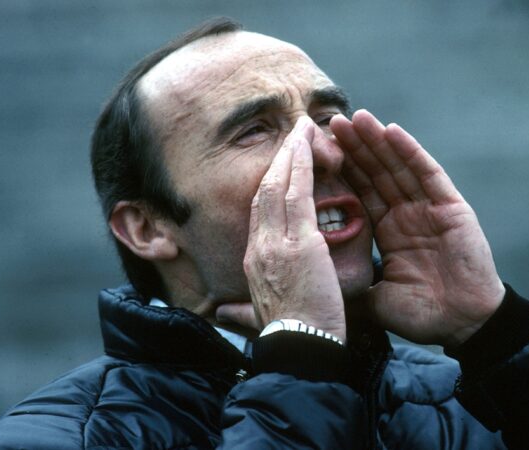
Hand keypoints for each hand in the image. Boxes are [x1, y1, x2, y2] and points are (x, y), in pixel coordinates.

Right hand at [216, 117, 346, 341]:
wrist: (300, 352)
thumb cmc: (290, 337)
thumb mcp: (258, 318)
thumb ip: (241, 310)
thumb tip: (220, 312)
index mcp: (252, 261)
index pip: (258, 211)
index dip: (269, 183)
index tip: (281, 165)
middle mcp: (258, 246)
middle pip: (264, 190)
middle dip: (278, 159)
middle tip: (293, 133)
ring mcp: (276, 242)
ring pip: (278, 184)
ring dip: (290, 152)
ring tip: (302, 128)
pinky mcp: (299, 243)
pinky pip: (298, 193)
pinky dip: (302, 165)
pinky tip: (309, 143)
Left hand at [331, 110, 503, 346]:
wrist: (462, 326)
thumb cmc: (422, 315)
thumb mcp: (374, 297)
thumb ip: (351, 285)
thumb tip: (317, 287)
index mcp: (388, 231)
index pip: (361, 192)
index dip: (342, 170)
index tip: (317, 150)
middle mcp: (407, 214)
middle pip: (377, 172)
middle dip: (356, 147)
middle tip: (331, 121)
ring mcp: (429, 208)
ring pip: (398, 166)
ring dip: (378, 141)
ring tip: (357, 117)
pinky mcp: (451, 207)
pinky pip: (428, 174)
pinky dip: (410, 151)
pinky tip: (392, 131)